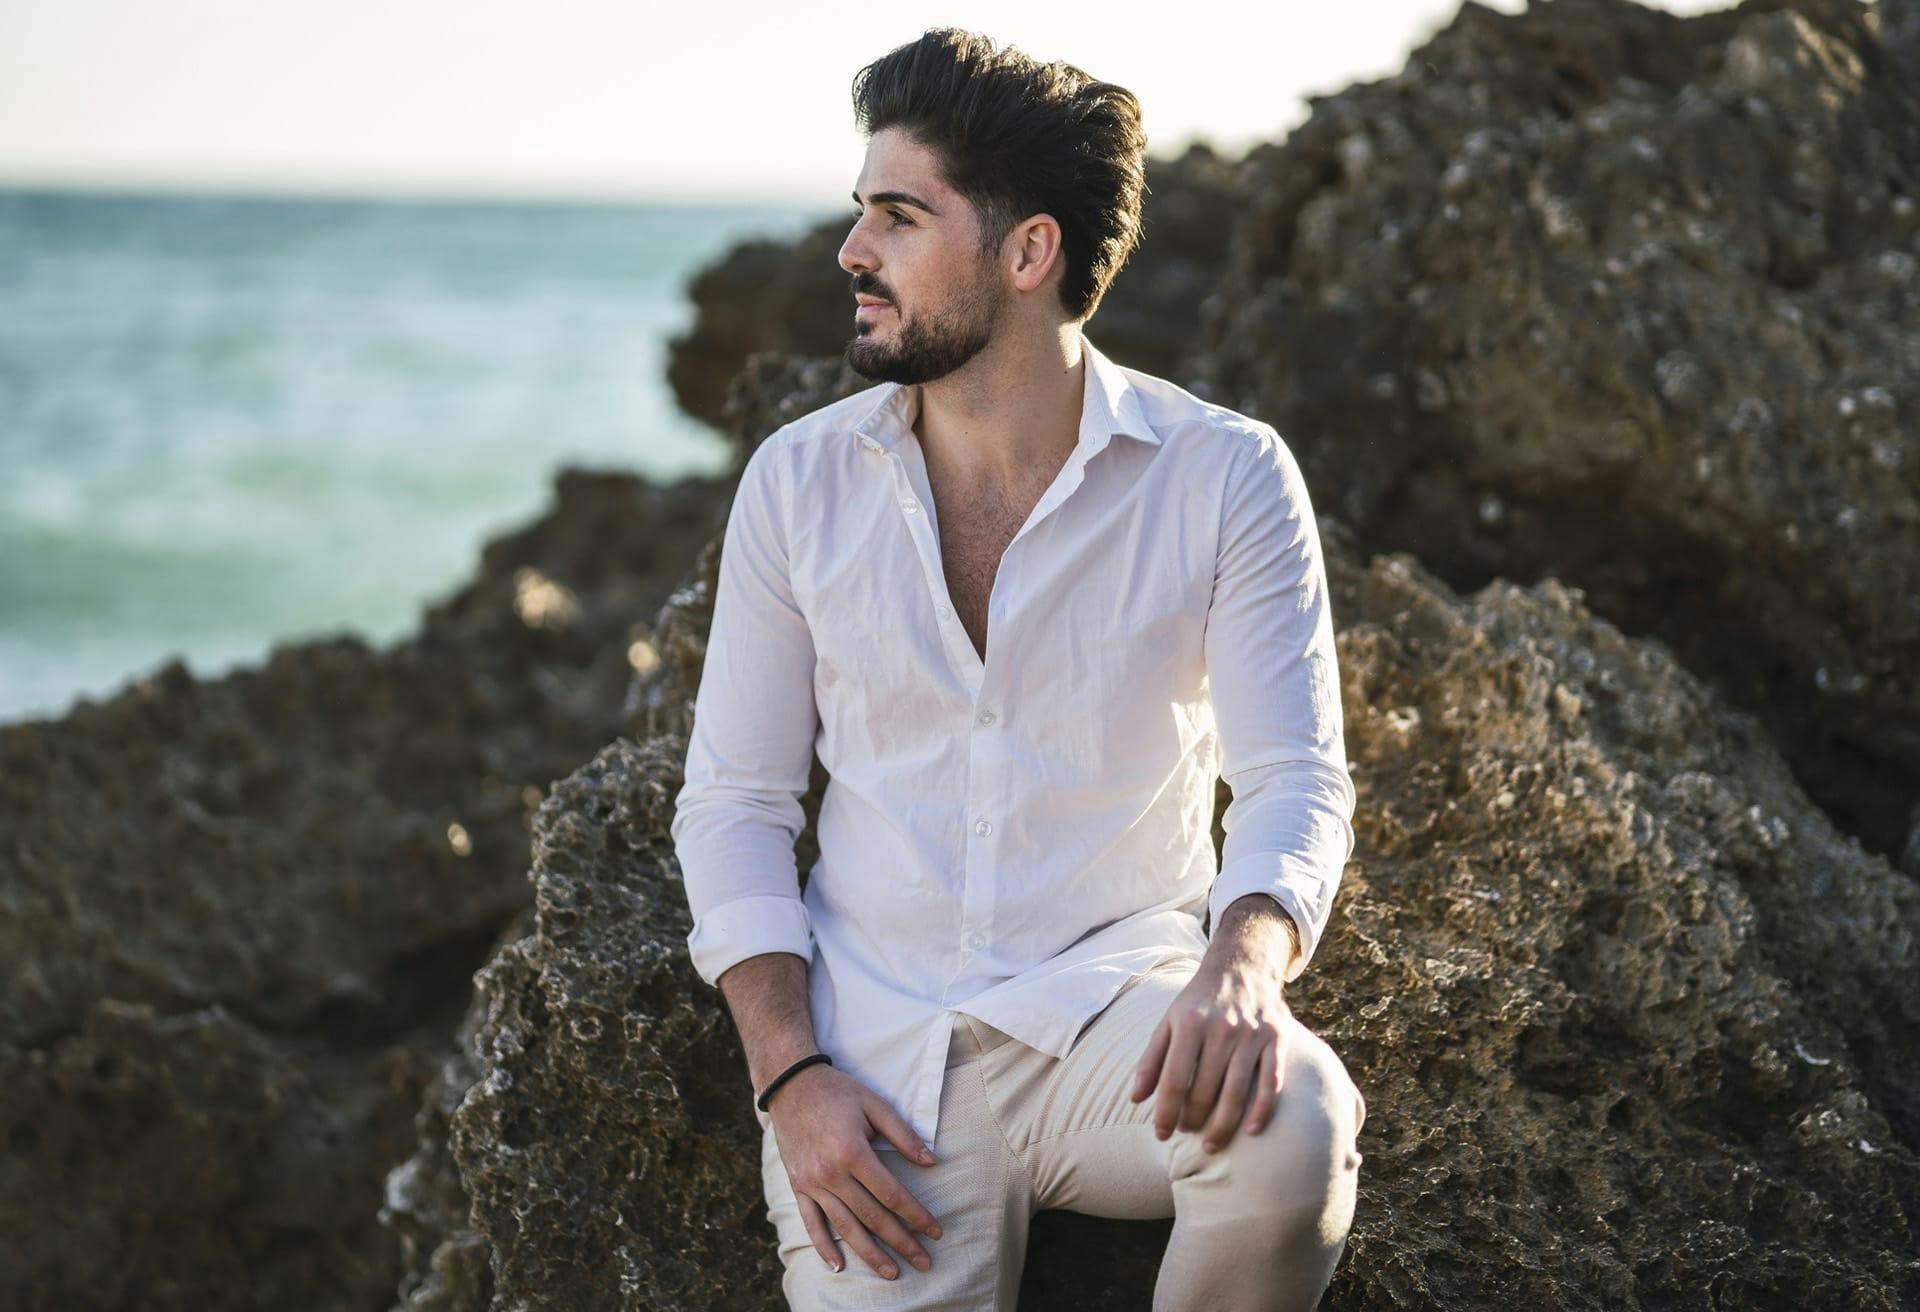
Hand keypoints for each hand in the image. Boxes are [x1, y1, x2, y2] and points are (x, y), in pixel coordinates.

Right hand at [766, 1061, 944, 1279]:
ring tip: (891, 1272)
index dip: (916, 1216)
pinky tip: (839, 1266)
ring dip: (869, 1254)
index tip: (935, 1232)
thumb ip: (904, 1135)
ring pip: (844, 1227)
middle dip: (901, 1242)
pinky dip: (823, 1247)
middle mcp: (831, 1173)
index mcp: (853, 1152)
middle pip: (872, 1217)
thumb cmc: (838, 1092)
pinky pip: (811, 1222)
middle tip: (924, 1262)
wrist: (790, 1085)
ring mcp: (812, 1183)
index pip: (892, 1194)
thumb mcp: (875, 1105)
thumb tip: (932, 1162)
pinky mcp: (797, 1186)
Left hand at [1128, 955, 1291, 1153]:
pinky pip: (1271, 1084)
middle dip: (1192, 1120)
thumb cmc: (1199, 1001)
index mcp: (1190, 1024)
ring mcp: (1252, 1035)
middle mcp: (1222, 1030)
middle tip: (1187, 1133)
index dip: (1165, 1112)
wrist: (1242, 966)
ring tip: (1210, 1144)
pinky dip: (1261, 1111)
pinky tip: (1250, 1131)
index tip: (1160, 1134)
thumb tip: (1135, 1099)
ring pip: (1236, 1093)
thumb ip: (1151, 1059)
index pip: (1174, 1080)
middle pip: (1204, 1091)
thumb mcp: (1169, 1021)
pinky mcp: (1277, 1039)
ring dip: (1222, 1126)